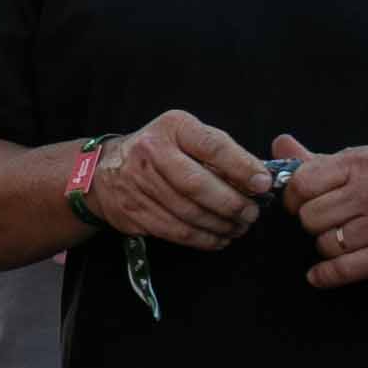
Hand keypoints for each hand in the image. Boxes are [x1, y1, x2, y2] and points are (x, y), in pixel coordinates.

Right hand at [90, 109, 273, 248]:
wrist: (104, 171)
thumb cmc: (159, 152)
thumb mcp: (186, 137)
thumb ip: (220, 154)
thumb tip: (257, 179)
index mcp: (173, 127)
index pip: (212, 146)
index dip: (241, 167)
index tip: (263, 184)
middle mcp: (152, 151)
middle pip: (198, 184)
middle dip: (232, 204)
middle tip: (251, 214)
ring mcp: (139, 183)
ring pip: (189, 212)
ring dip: (220, 225)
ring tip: (238, 227)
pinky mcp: (134, 211)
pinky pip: (176, 231)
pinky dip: (203, 239)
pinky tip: (218, 237)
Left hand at [277, 134, 367, 289]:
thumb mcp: (358, 163)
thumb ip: (315, 159)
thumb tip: (279, 145)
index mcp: (360, 164)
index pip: (302, 183)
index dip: (292, 198)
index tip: (298, 204)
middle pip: (311, 217)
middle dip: (312, 222)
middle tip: (329, 221)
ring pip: (325, 244)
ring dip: (327, 244)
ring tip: (345, 237)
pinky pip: (343, 269)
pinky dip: (325, 275)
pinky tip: (317, 274)